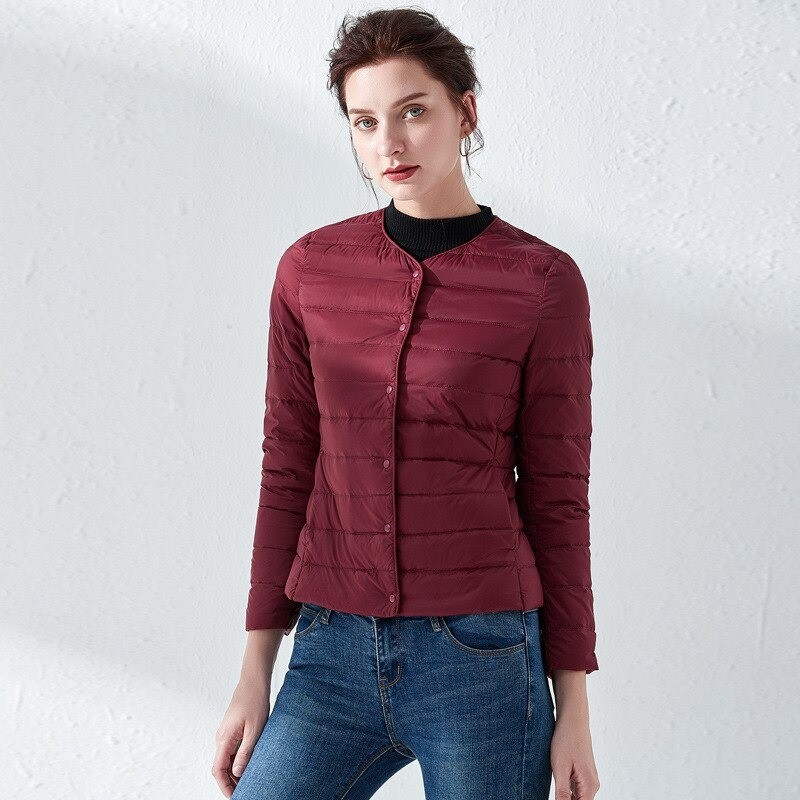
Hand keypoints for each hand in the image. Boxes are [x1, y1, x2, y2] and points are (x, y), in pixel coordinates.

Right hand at [211, 676, 270, 796]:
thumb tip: (237, 773)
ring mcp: (226, 734)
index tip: (235, 796)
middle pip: (221, 767)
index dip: (225, 786)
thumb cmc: (255, 702)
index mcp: (224, 739)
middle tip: (245, 791)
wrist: (253, 682)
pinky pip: (232, 750)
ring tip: (249, 781)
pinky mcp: (232, 730)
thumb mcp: (254, 730)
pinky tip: (250, 764)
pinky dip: (238, 761)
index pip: (218, 770)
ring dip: (235, 772)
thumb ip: (246, 752)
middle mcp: (222, 738)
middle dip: (230, 782)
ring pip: (227, 759)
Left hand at [550, 710, 599, 798]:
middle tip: (556, 785)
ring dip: (565, 796)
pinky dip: (566, 789)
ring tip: (558, 778)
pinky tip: (559, 778)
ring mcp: (589, 780)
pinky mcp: (583, 774)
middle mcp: (592, 786)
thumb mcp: (560, 768)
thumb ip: (562, 793)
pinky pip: (575, 789)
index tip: (559, 794)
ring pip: (576, 797)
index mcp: (589, 786)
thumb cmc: (566, 739)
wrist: (573, 719)